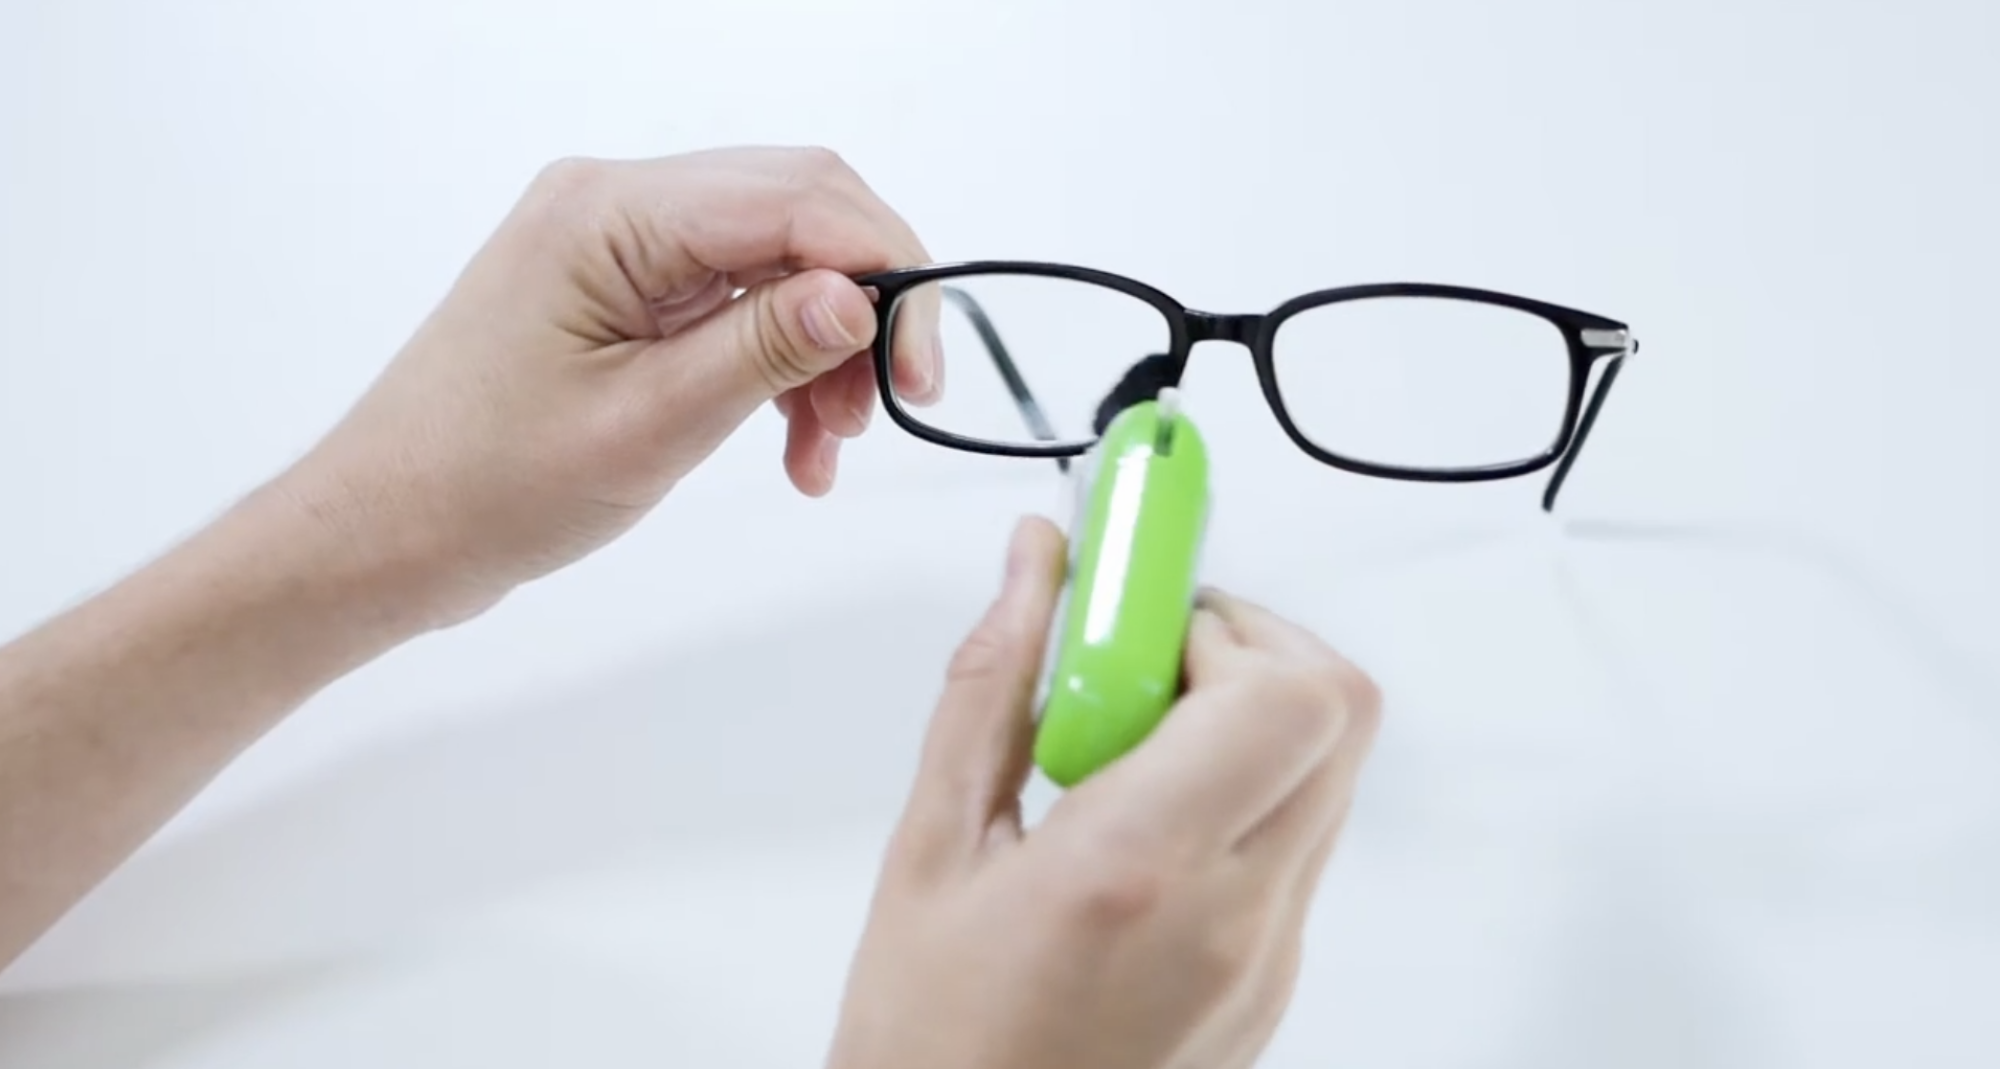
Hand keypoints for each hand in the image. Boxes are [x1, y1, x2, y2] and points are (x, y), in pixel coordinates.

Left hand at [277, 146, 940, 626]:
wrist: (385, 533)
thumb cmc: (486, 487)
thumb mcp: (646, 425)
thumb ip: (763, 351)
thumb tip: (865, 297)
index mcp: (608, 214)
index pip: (798, 198)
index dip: (885, 273)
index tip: (922, 371)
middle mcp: (615, 203)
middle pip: (799, 211)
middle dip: (866, 306)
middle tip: (894, 403)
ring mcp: (617, 243)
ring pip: (778, 261)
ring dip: (827, 347)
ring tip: (832, 447)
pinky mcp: (622, 290)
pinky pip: (736, 302)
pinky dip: (782, 366)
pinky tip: (798, 446)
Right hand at [827, 517, 1382, 1068]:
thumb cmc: (929, 1043)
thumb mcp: (931, 848)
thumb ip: (993, 687)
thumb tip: (1036, 564)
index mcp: (1138, 869)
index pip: (1280, 690)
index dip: (1215, 614)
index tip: (1136, 581)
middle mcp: (1235, 915)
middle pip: (1335, 712)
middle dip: (1246, 646)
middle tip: (1136, 656)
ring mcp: (1271, 956)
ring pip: (1324, 772)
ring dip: (1245, 716)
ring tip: (1121, 749)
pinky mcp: (1275, 981)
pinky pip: (1296, 840)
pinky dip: (1240, 789)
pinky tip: (1136, 820)